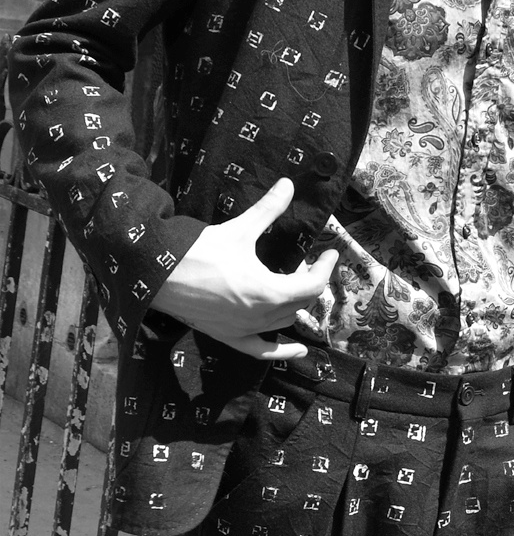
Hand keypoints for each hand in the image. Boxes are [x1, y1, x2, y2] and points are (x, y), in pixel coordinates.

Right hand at [151, 178, 338, 359]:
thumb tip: (288, 184)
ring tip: (292, 283)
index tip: (330, 252)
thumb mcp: (240, 229)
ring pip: (285, 322)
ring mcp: (245, 330)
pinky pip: (262, 351)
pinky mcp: (229, 337)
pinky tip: (298, 350)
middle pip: (301, 302)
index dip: (325, 268)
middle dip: (308, 281)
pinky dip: (282, 352)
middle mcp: (261, 316)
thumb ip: (268, 209)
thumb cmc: (201, 252)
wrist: (160, 275)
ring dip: (296, 304)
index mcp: (269, 292)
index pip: (313, 285)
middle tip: (304, 261)